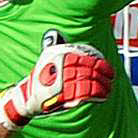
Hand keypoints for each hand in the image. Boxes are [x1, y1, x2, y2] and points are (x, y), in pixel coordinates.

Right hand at [0, 43, 114, 129]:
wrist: (27, 97)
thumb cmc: (40, 77)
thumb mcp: (47, 56)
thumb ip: (60, 47)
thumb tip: (68, 40)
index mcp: (60, 55)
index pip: (86, 58)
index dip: (99, 63)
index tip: (106, 67)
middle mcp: (63, 67)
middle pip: (90, 69)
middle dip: (103, 75)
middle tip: (109, 77)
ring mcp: (64, 82)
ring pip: (90, 82)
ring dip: (102, 85)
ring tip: (107, 87)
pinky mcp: (65, 96)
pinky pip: (85, 94)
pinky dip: (97, 95)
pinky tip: (102, 95)